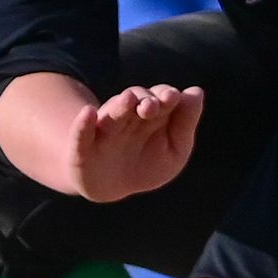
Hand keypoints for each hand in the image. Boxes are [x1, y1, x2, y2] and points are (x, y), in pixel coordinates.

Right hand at [0, 73, 201, 202]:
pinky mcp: (83, 147)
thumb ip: (185, 123)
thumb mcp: (175, 150)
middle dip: (144, 100)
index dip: (165, 95)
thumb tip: (196, 92)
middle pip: (135, 101)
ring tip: (128, 99)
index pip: (159, 97)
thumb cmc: (147, 164)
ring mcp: (104, 130)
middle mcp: (126, 117)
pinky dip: (83, 123)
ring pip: (112, 114)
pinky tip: (88, 112)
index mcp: (150, 114)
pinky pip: (81, 132)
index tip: (173, 96)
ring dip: (120, 105)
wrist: (112, 186)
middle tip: (152, 105)